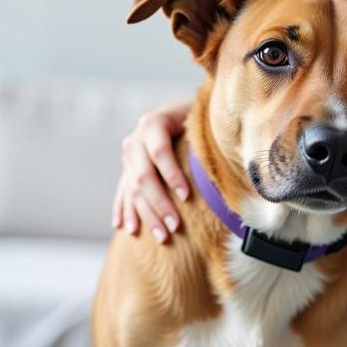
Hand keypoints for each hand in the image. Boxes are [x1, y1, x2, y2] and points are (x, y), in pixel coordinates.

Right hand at [111, 99, 191, 242]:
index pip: (160, 152)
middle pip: (143, 176)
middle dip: (159, 203)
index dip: (171, 174)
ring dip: (145, 216)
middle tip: (174, 226)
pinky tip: (126, 228)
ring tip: (161, 237)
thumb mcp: (200, 117)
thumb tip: (225, 157)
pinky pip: (122, 193)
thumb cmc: (198, 116)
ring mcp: (128, 157)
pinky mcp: (125, 170)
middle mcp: (135, 140)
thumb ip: (204, 133)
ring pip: (132, 189)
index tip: (186, 196)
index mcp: (153, 123)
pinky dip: (124, 210)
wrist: (179, 110)